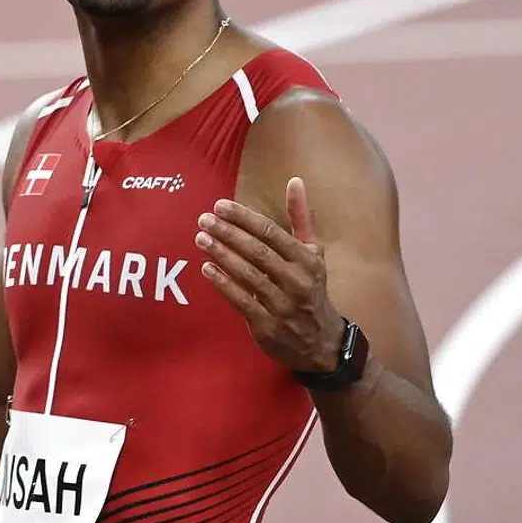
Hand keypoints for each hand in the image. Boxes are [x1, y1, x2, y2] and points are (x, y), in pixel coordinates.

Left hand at [194, 176, 346, 373]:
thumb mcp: (313, 252)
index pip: (272, 233)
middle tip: (204, 219)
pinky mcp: (267, 325)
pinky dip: (223, 284)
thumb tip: (295, 180)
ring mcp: (282, 305)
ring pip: (248, 276)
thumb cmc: (311, 288)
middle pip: (257, 252)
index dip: (244, 218)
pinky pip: (242, 301)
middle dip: (228, 233)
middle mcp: (297, 281)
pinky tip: (207, 268)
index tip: (220, 205)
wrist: (321, 342)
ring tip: (200, 238)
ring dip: (222, 255)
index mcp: (307, 260)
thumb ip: (300, 217)